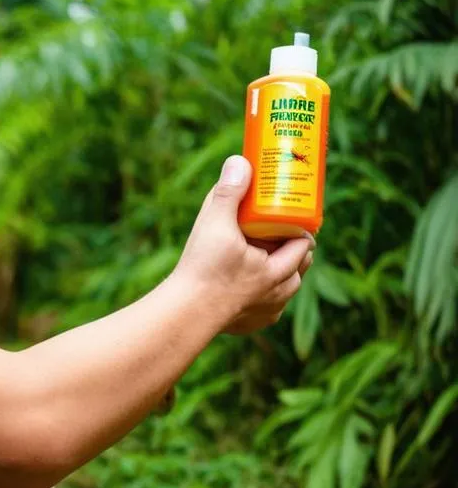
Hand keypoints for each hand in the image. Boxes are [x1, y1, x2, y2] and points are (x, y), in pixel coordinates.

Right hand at [172, 155, 313, 333]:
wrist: (183, 316)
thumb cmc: (202, 272)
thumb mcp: (215, 225)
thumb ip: (228, 193)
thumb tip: (240, 161)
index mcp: (280, 270)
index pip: (304, 242)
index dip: (298, 225)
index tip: (287, 213)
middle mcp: (279, 296)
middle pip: (298, 266)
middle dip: (288, 248)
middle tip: (272, 231)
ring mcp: (265, 314)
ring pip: (282, 288)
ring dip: (275, 272)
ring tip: (258, 256)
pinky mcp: (247, 326)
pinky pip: (263, 307)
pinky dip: (258, 294)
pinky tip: (244, 285)